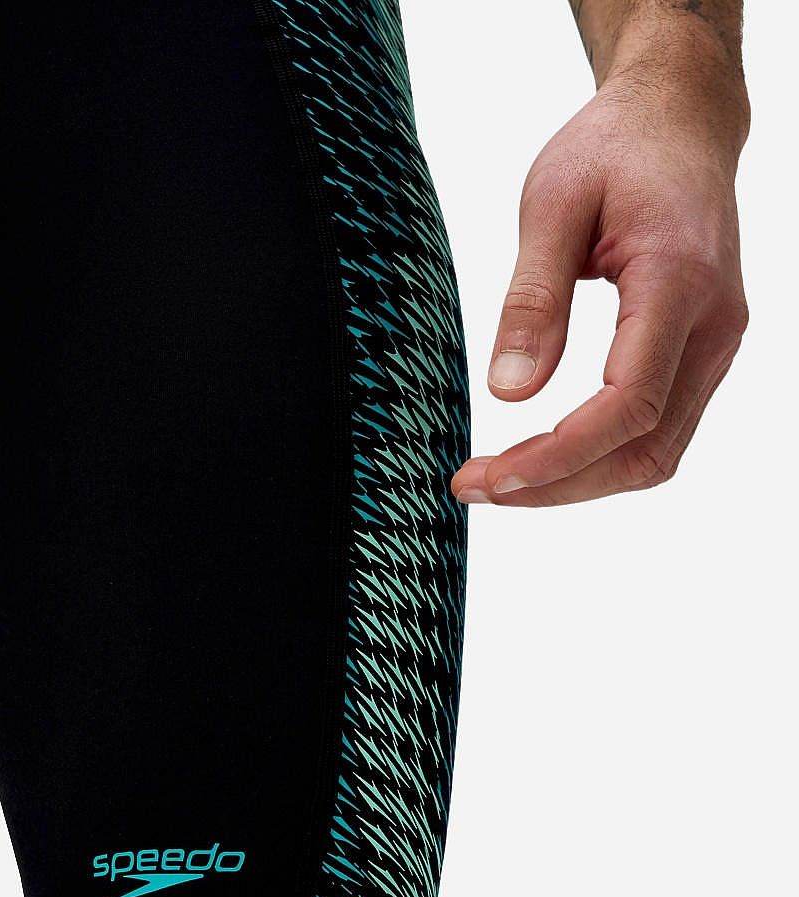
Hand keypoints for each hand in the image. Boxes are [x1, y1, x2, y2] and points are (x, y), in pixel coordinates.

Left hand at [452, 66, 748, 506]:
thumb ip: (531, 300)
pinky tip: (543, 454)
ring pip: (656, 453)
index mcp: (679, 281)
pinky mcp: (699, 351)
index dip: (557, 457)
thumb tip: (510, 393)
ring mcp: (714, 343)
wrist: (680, 117)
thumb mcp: (551, 204)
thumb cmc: (615, 147)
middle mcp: (713, 324)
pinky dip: (599, 457)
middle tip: (475, 486)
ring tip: (500, 481)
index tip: (489, 477)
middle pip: (645, 449)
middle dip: (557, 485)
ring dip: (577, 481)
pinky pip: (657, 429)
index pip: (627, 405)